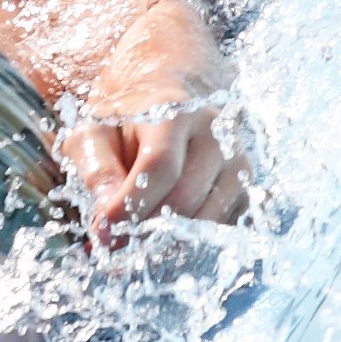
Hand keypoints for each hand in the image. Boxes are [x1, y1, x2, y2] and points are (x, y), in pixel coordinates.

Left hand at [58, 97, 249, 245]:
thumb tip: (109, 220)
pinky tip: (164, 230)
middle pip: (184, 198)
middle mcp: (215, 132)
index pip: (160, 166)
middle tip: (115, 242)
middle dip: (144, 228)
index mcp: (175, 111)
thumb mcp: (95, 134)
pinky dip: (189, 239)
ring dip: (166, 239)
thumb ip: (98, 171)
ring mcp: (237, 160)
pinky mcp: (245, 186)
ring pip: (205, 220)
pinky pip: (220, 228)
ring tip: (136, 237)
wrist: (163, 99)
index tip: (103, 231)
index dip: (130, 205)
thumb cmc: (123, 122)